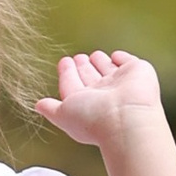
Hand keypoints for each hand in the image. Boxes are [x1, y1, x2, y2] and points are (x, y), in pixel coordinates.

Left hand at [32, 47, 165, 148]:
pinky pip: (127, 61)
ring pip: (108, 69)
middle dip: (83, 67)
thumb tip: (37, 106)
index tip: (64, 62)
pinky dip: (121, 57)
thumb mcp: (64, 114)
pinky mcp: (137, 71)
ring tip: (94, 55)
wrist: (128, 118)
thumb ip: (51, 109)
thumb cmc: (94, 119)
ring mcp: (122, 83)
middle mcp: (104, 94)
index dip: (68, 73)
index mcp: (86, 102)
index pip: (74, 85)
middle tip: (78, 57)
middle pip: (91, 77)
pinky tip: (116, 55)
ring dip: (100, 62)